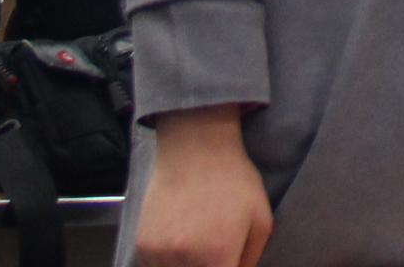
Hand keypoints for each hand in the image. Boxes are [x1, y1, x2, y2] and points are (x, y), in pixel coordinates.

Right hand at [133, 105, 272, 266]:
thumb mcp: (261, 220)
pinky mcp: (143, 246)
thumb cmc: (234, 181)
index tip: (228, 261)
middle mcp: (185, 261)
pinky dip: (168, 263)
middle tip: (213, 250)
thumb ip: (250, 259)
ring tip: (198, 242)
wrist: (195, 148)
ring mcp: (160, 255)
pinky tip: (180, 241)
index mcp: (218, 257)